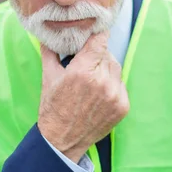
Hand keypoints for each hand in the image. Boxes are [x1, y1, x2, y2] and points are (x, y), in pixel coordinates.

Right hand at [38, 32, 129, 162]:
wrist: (62, 140)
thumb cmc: (53, 108)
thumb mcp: (48, 78)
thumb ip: (50, 53)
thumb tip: (48, 34)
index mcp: (82, 71)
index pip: (100, 41)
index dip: (99, 34)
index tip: (99, 30)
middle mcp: (101, 82)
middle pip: (107, 55)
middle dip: (98, 55)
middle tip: (87, 63)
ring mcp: (114, 95)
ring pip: (116, 69)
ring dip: (106, 70)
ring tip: (92, 80)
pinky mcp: (123, 106)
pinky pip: (121, 85)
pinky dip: (113, 86)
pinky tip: (99, 94)